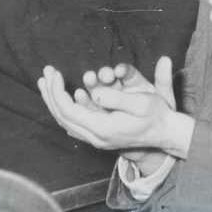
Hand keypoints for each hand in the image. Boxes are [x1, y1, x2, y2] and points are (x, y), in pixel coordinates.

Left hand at [37, 57, 193, 157]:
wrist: (166, 134)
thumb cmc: (155, 114)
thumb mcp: (140, 102)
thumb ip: (116, 98)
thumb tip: (95, 93)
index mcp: (103, 129)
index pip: (68, 111)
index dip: (57, 91)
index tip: (54, 72)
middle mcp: (96, 137)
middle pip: (62, 117)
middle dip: (51, 94)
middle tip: (46, 73)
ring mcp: (97, 139)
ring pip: (66, 122)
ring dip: (54, 101)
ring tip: (46, 83)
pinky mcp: (99, 136)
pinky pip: (73, 124)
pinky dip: (63, 108)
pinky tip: (60, 98)